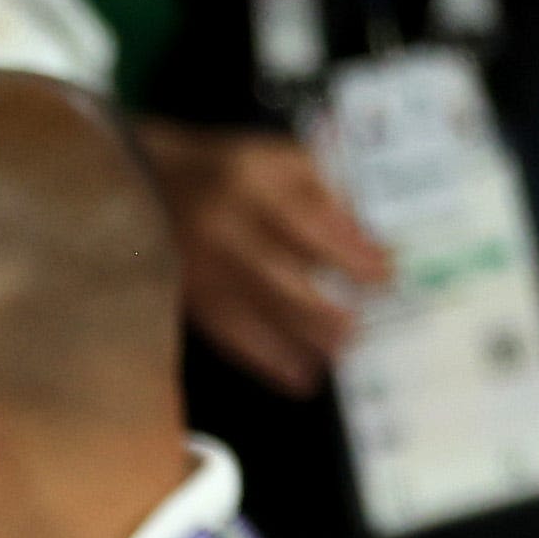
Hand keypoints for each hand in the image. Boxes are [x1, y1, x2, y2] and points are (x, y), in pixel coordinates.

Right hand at [146, 121, 387, 391]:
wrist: (153, 183)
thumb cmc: (232, 171)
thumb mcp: (281, 160)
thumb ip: (323, 193)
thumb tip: (366, 242)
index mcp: (252, 183)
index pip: (309, 222)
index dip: (350, 252)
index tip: (386, 274)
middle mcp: (222, 227)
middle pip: (278, 276)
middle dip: (324, 307)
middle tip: (361, 328)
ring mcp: (200, 266)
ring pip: (254, 312)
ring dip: (301, 340)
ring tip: (339, 353)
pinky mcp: (189, 296)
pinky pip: (229, 334)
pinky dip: (266, 360)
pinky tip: (299, 377)